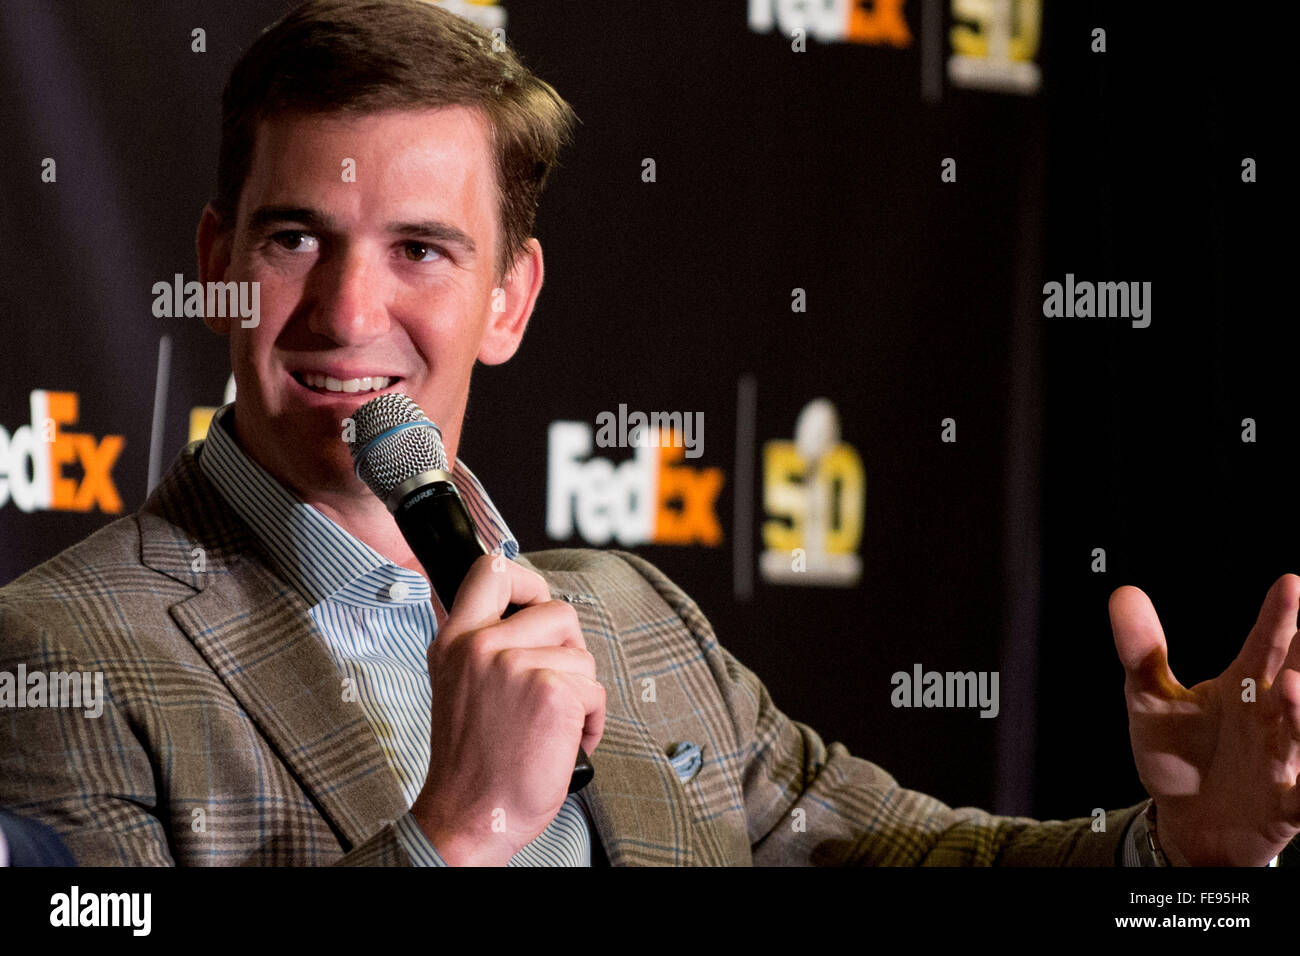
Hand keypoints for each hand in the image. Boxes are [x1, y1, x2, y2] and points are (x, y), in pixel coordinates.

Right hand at [410, 556, 604, 864]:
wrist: (470, 815)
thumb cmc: (472, 762)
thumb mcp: (455, 685)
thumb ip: (480, 645)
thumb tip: (523, 614)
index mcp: (455, 640)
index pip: (492, 570)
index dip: (527, 582)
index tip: (536, 605)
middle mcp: (481, 646)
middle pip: (558, 611)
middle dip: (570, 648)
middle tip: (555, 682)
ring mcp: (516, 666)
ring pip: (582, 654)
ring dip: (581, 691)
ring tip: (553, 722)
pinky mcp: (552, 692)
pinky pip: (596, 690)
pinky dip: (592, 721)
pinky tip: (565, 741)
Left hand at [1109, 573, 1299, 864]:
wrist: (1188, 822)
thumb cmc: (1178, 753)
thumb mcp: (1149, 700)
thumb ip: (1141, 651)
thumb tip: (1123, 593)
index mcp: (1246, 686)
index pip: (1265, 645)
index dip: (1277, 616)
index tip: (1289, 582)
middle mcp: (1272, 718)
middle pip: (1296, 679)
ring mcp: (1282, 761)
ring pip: (1299, 734)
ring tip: (1297, 683)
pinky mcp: (1286, 806)